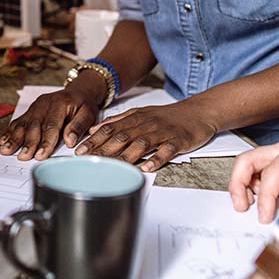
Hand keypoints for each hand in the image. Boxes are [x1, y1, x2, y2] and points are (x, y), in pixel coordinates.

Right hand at [0, 83, 101, 160]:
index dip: (45, 142)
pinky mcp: (30, 110)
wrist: (78, 91)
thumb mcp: (88, 113)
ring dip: (13, 138)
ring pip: (23, 124)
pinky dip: (10, 132)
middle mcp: (45, 104)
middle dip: (27, 143)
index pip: (51, 126)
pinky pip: (18, 121)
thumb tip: (69, 141)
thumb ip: (79, 126)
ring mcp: (35, 106)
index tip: (40, 156)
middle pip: (34, 125)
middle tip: (23, 157)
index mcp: (60, 104)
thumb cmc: (83, 105)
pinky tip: (3, 141)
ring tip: (6, 150)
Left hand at [75, 100, 216, 170]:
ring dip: (126, 155)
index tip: (80, 151)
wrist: (198, 112)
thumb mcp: (140, 114)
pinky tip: (147, 167)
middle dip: (104, 149)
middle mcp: (146, 124)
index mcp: (135, 118)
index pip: (110, 129)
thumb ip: (117, 121)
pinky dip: (156, 159)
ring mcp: (162, 132)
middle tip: (90, 160)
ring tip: (113, 166)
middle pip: (122, 136)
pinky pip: (166, 150)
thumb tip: (94, 129)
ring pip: (142, 144)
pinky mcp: (178, 141)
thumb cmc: (168, 116)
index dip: (94, 140)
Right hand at [229, 137, 278, 223]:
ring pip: (249, 164)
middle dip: (239, 183)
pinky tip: (260, 200)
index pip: (272, 173)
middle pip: (249, 159)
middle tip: (240, 206)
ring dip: (243, 184)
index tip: (264, 217)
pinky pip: (258, 171)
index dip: (265, 198)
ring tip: (248, 205)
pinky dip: (253, 186)